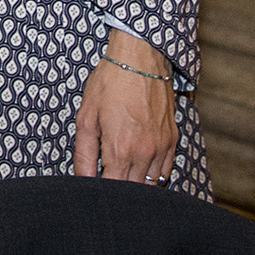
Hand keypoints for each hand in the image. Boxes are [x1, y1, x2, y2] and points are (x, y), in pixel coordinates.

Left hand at [74, 32, 177, 182]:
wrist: (140, 60)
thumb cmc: (109, 85)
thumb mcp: (86, 117)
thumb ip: (84, 154)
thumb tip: (82, 179)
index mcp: (121, 149)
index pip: (113, 190)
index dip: (101, 193)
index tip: (93, 190)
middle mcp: (145, 153)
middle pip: (133, 191)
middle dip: (118, 190)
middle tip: (104, 179)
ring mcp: (162, 148)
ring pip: (150, 185)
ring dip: (135, 185)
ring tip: (119, 173)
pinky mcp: (172, 142)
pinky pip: (164, 171)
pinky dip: (151, 175)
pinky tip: (137, 166)